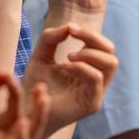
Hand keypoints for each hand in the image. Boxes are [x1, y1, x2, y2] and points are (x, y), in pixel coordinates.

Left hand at [22, 23, 117, 138]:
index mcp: (89, 68)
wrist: (27, 111)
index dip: (89, 33)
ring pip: (111, 64)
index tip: (70, 28)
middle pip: (111, 52)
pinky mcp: (91, 104)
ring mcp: (96, 93)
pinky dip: (81, 67)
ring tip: (68, 56)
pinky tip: (64, 67)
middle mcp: (96, 81)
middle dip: (93, 38)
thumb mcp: (41, 55)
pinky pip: (96, 78)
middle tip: (72, 34)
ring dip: (90, 53)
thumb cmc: (36, 85)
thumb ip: (51, 38)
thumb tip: (70, 26)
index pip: (102, 46)